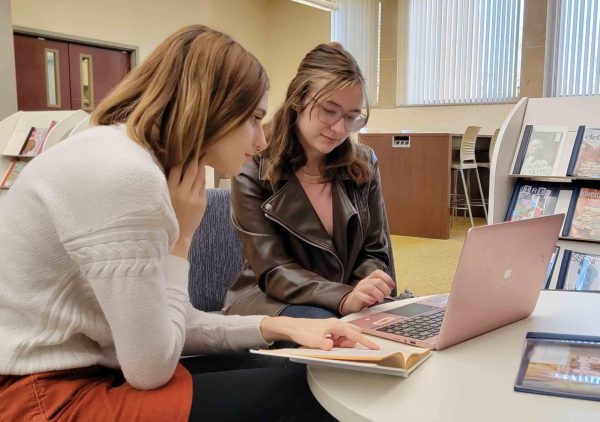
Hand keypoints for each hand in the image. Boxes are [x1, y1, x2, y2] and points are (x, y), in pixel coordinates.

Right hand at [168, 155, 206, 258]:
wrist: (178, 235)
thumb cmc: (167, 215)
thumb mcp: (163, 198)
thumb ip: (168, 184)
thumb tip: (173, 166)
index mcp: (168, 190)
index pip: (176, 168)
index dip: (181, 156)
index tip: (185, 147)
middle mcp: (182, 192)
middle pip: (190, 169)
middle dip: (195, 157)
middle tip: (199, 146)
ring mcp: (193, 197)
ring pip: (199, 176)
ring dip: (202, 165)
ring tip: (204, 155)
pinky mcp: (201, 202)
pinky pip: (202, 186)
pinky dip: (202, 178)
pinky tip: (202, 172)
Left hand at [260, 317, 378, 350]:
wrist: (292, 327)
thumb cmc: (302, 332)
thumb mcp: (312, 341)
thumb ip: (323, 344)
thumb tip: (332, 346)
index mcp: (335, 325)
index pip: (355, 334)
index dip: (366, 341)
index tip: (375, 347)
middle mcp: (336, 324)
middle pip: (353, 333)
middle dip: (352, 343)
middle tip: (341, 348)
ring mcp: (333, 326)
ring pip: (347, 335)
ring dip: (344, 343)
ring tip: (330, 345)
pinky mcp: (330, 329)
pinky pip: (340, 336)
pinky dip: (339, 342)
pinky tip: (329, 343)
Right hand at [341, 270, 394, 314]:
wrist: (351, 304)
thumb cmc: (364, 297)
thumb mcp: (374, 291)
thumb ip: (381, 289)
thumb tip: (391, 289)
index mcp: (369, 279)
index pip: (378, 273)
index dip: (387, 278)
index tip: (392, 286)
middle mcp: (364, 282)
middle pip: (378, 281)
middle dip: (385, 289)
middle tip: (386, 295)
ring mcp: (359, 288)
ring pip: (371, 287)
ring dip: (379, 294)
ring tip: (380, 300)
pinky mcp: (355, 296)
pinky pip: (362, 295)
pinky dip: (369, 298)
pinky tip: (372, 302)